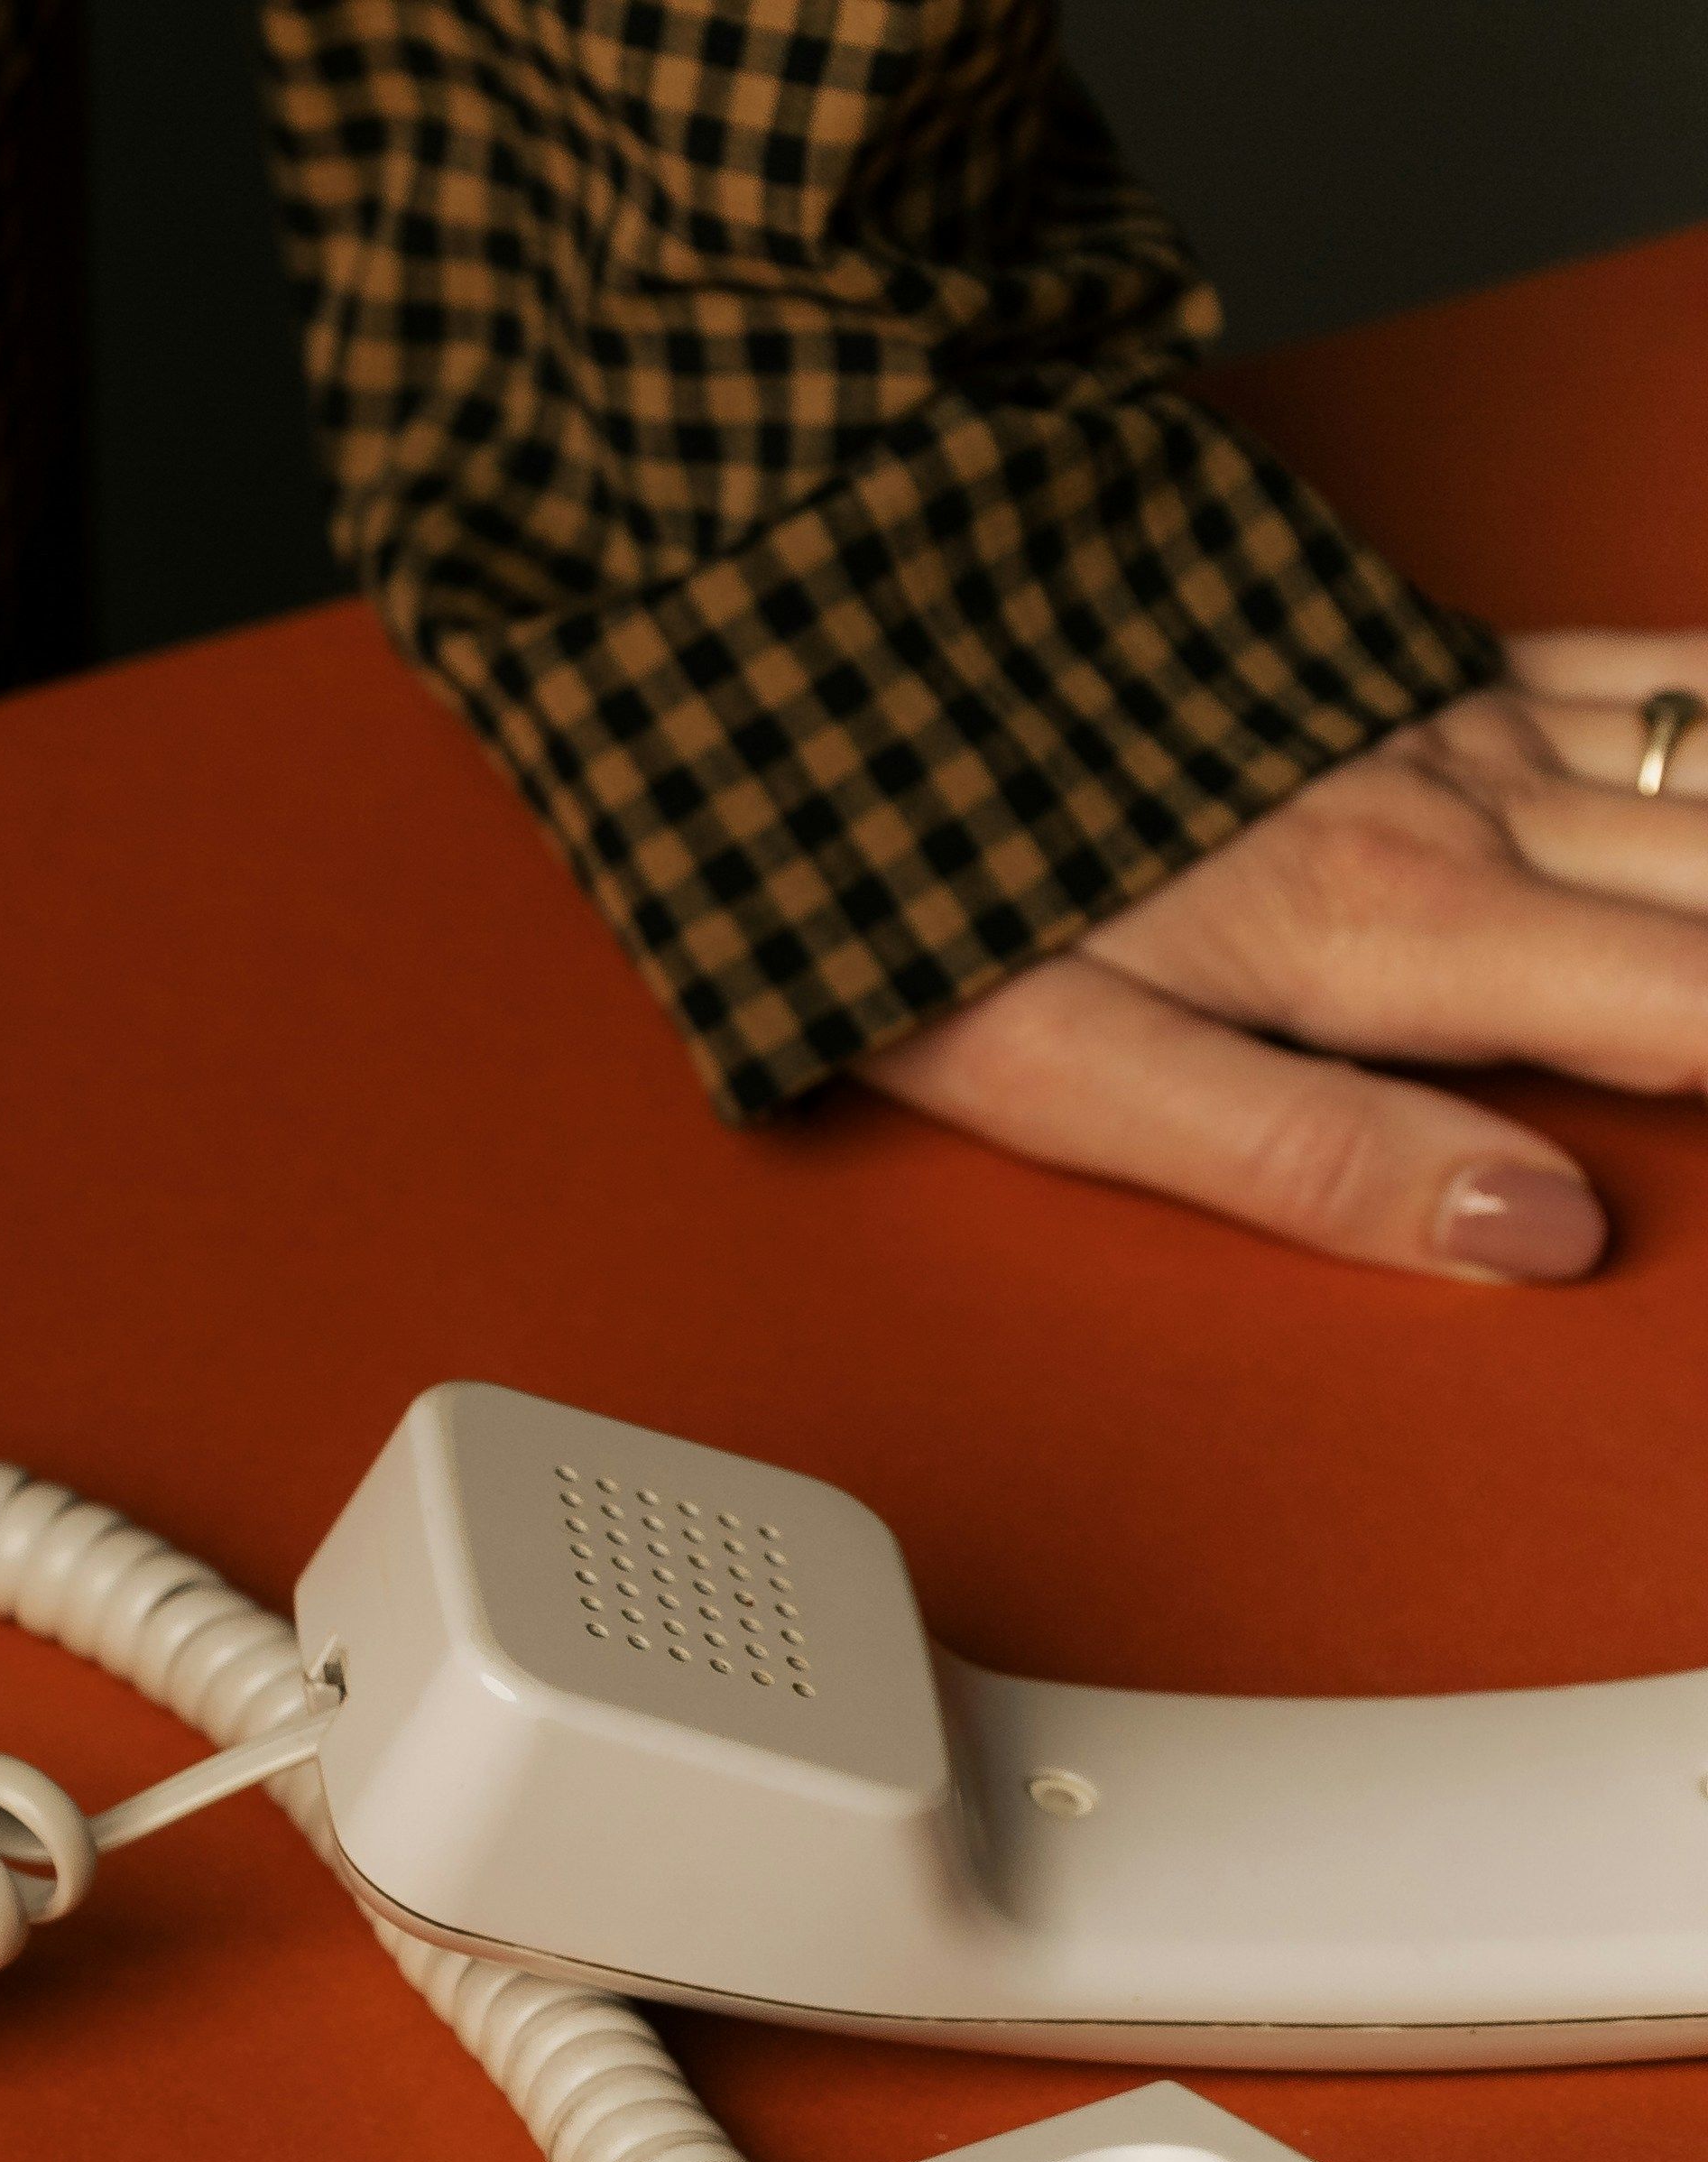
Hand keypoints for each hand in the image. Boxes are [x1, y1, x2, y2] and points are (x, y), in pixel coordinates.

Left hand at [857, 633, 1707, 1282]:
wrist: (832, 638)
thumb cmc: (933, 874)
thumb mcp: (1072, 1075)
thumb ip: (1308, 1160)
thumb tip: (1535, 1231)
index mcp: (1398, 935)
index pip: (1701, 1020)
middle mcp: (1468, 810)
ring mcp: (1458, 717)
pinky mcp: (1423, 652)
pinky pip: (1661, 659)